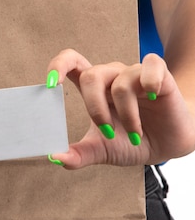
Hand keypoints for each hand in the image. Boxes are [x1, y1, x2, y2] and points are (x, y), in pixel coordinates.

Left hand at [47, 49, 194, 168]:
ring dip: (126, 115)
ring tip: (135, 134)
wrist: (168, 146)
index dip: (58, 66)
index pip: (71, 62)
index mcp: (93, 89)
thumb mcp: (103, 150)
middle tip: (107, 132)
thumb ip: (79, 154)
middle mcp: (111, 76)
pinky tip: (152, 96)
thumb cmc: (132, 141)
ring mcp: (134, 74)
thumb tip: (54, 157)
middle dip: (95, 108)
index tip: (51, 85)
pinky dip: (150, 82)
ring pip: (120, 82)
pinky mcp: (159, 75)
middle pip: (91, 76)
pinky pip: (150, 66)